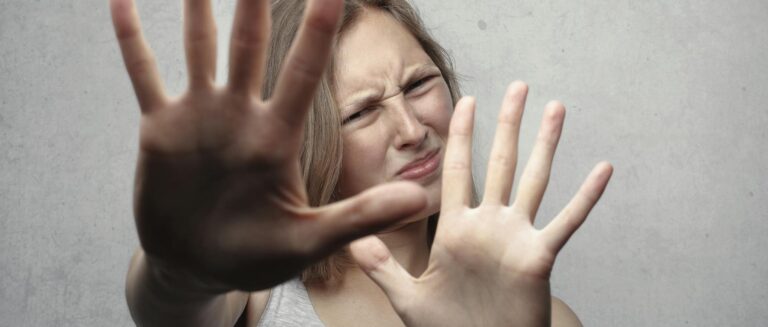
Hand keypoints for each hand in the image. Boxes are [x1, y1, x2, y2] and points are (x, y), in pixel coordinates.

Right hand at [111, 0, 426, 291]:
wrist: (199, 266)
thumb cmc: (257, 256)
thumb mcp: (310, 240)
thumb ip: (360, 216)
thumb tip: (421, 201)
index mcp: (276, 136)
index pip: (304, 71)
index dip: (319, 28)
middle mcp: (240, 115)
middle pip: (250, 44)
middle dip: (255, 1)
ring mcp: (200, 117)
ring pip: (199, 47)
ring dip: (198, 8)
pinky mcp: (161, 129)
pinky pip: (145, 75)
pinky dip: (134, 41)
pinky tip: (122, 2)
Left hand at [351, 82, 612, 325]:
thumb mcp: (407, 297)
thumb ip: (381, 265)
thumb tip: (353, 239)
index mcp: (457, 228)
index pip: (459, 170)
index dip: (463, 135)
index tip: (467, 101)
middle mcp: (488, 225)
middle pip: (500, 163)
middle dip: (508, 124)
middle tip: (518, 86)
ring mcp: (515, 238)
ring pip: (534, 180)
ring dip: (546, 145)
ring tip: (556, 109)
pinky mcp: (538, 258)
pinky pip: (566, 222)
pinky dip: (584, 197)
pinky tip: (602, 170)